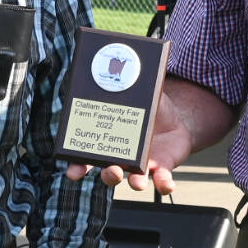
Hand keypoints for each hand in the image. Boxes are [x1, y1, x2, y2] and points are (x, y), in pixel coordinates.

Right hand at [65, 90, 193, 192]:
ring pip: (134, 180)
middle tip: (111, 170)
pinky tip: (165, 183)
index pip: (88, 157)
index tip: (72, 171)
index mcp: (110, 140)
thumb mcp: (140, 92)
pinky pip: (162, 181)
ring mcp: (142, 165)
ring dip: (134, 182)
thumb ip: (130, 83)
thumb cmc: (149, 107)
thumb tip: (123, 63)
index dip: (78, 166)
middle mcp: (123, 158)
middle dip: (109, 175)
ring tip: (137, 181)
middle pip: (109, 172)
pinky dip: (163, 184)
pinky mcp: (162, 168)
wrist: (175, 119)